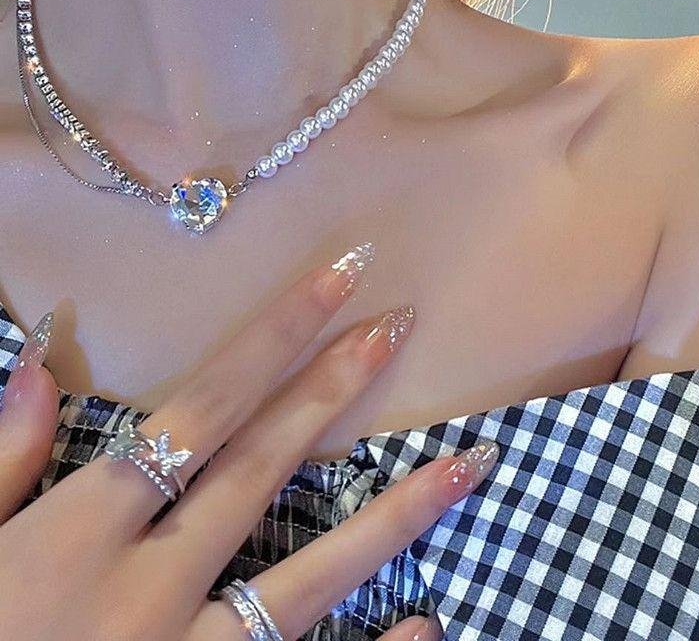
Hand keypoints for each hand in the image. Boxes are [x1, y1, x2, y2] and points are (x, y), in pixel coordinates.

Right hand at [0, 244, 497, 640]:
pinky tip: (429, 624)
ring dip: (395, 517)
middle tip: (398, 325)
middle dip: (332, 388)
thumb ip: (2, 462)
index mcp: (79, 536)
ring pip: (307, 578)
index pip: (200, 408)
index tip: (340, 276)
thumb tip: (36, 362)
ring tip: (468, 465)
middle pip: (261, 468)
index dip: (275, 335)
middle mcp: (145, 589)